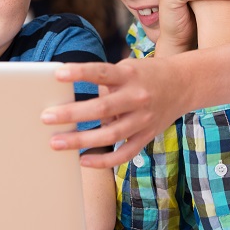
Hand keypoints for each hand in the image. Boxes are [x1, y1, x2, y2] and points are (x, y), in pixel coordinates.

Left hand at [42, 59, 190, 168]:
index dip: (80, 73)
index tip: (57, 74)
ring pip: (110, 134)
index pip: (102, 72)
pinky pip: (124, 153)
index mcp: (129, 75)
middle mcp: (137, 97)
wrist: (184, 84)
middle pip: (102, 108)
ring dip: (81, 140)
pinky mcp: (147, 136)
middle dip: (72, 114)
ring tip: (56, 142)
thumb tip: (74, 99)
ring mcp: (143, 119)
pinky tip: (83, 160)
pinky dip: (104, 160)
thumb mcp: (127, 68)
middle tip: (46, 117)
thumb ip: (104, 82)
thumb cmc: (146, 74)